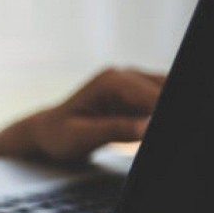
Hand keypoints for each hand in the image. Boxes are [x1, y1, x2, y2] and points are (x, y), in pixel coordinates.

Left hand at [25, 67, 165, 160]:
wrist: (49, 132)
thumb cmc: (59, 135)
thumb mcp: (81, 137)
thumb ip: (114, 130)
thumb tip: (146, 127)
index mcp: (111, 81)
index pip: (153, 97)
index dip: (159, 113)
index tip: (150, 129)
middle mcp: (124, 76)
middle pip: (163, 89)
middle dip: (160, 111)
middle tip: (146, 133)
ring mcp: (132, 84)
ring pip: (163, 91)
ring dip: (158, 113)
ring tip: (141, 134)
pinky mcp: (137, 96)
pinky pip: (158, 101)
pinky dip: (156, 114)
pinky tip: (143, 130)